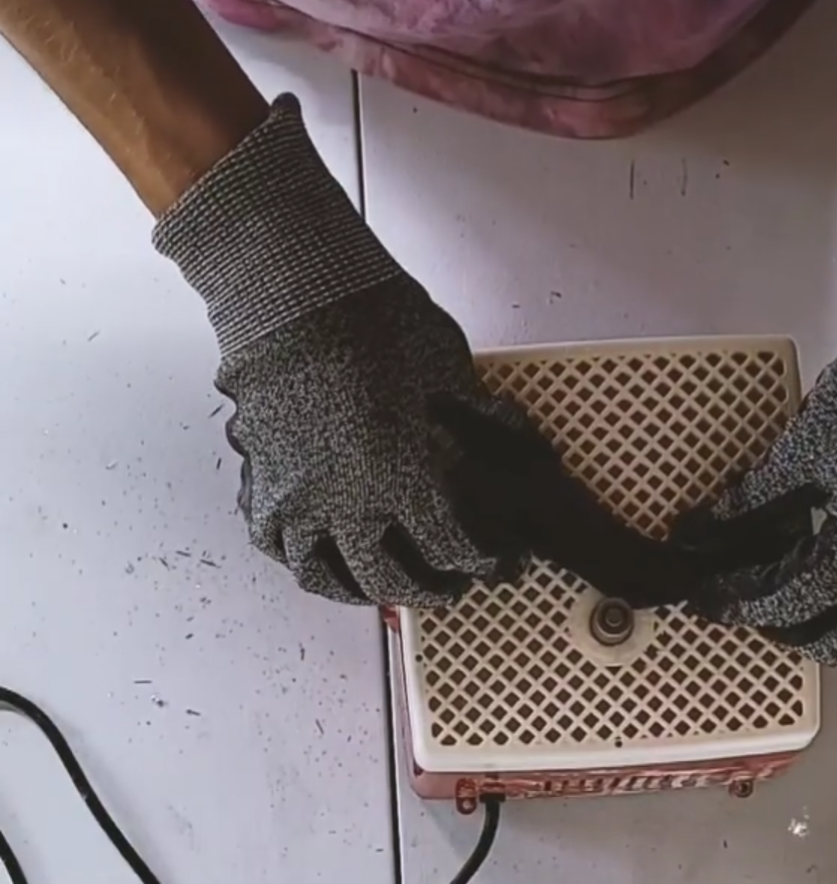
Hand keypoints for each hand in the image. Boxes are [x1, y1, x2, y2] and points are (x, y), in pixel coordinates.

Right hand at [154, 94, 542, 605]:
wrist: (294, 292)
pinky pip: (273, 540)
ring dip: (360, 591)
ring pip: (325, 575)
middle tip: (449, 588)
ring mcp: (297, 498)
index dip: (482, 561)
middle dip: (429, 591)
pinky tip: (319, 553)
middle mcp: (346, 503)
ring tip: (383, 588)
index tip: (496, 562)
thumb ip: (487, 419)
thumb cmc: (377, 324)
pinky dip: (299, 556)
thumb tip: (526, 443)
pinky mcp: (262, 481)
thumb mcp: (450, 368)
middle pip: (390, 580)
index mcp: (401, 477)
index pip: (452, 547)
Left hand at [681, 214, 836, 663]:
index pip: (787, 606)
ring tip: (791, 598)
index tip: (705, 601)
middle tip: (745, 601)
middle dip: (783, 630)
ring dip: (831, 630)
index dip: (738, 605)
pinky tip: (834, 575)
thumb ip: (749, 502)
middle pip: (835, 642)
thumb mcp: (800, 454)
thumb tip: (697, 528)